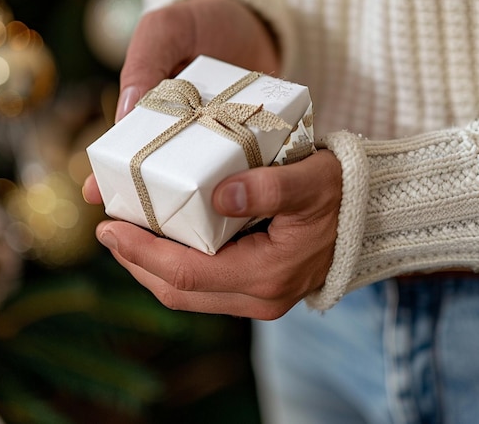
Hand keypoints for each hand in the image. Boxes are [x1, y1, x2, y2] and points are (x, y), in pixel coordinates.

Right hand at [82, 0, 280, 203]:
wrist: (256, 16)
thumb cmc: (201, 18)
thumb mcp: (165, 29)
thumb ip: (145, 62)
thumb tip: (126, 112)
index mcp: (152, 107)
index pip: (127, 142)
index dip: (111, 168)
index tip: (96, 193)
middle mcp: (183, 127)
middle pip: (163, 166)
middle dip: (150, 195)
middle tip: (143, 223)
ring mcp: (217, 134)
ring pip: (200, 172)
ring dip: (194, 193)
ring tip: (190, 221)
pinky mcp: (250, 137)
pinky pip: (241, 161)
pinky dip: (237, 177)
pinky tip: (237, 198)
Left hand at [95, 149, 340, 319]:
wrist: (371, 217)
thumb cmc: (342, 193)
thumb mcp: (311, 180)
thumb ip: (270, 187)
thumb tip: (218, 194)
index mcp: (266, 274)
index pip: (185, 273)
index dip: (140, 252)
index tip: (108, 226)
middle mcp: (258, 297)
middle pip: (177, 291)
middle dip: (136, 260)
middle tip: (107, 228)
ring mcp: (258, 298)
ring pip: (187, 293)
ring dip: (151, 265)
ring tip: (126, 233)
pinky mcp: (257, 288)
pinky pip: (203, 285)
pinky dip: (175, 264)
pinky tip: (164, 239)